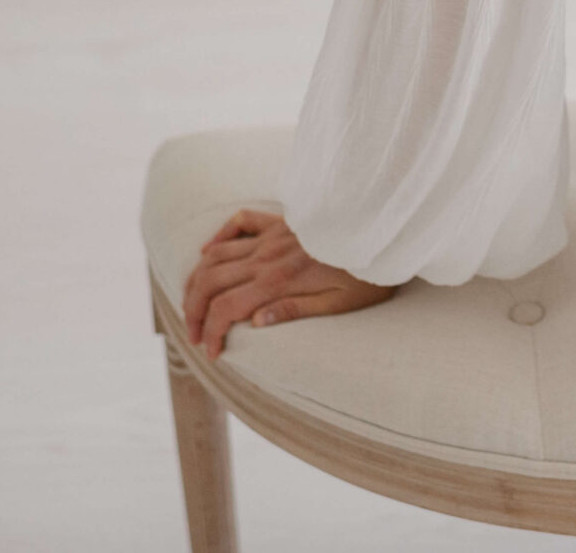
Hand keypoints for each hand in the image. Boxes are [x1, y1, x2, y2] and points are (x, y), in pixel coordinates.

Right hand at [180, 208, 395, 359]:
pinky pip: (239, 222)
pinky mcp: (280, 222)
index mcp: (279, 281)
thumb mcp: (340, 303)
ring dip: (196, 280)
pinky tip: (209, 252)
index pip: (226, 308)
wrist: (384, 228)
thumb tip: (255, 322)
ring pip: (215, 254)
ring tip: (191, 303)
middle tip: (193, 335)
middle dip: (192, 311)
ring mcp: (271, 236)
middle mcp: (267, 257)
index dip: (211, 332)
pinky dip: (218, 237)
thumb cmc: (367, 272)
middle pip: (209, 281)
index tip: (211, 352)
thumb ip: (296, 310)